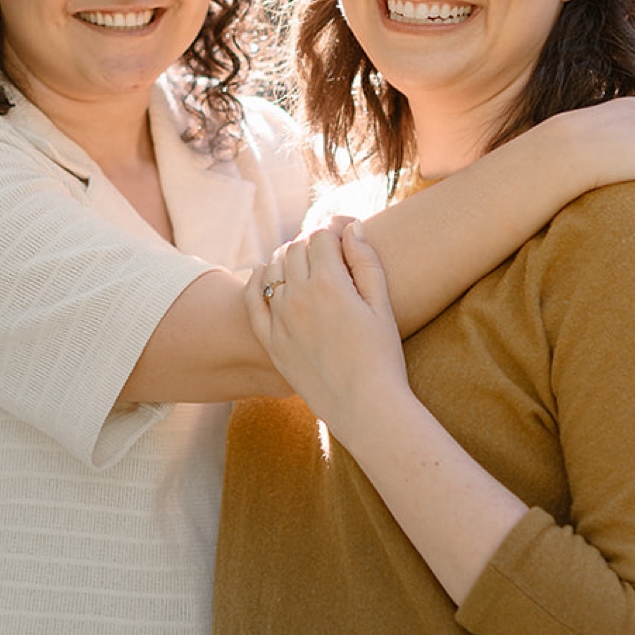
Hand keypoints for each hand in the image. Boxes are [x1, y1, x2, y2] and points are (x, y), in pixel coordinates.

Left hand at [249, 224, 408, 440]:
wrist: (365, 407)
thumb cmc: (382, 356)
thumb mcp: (381, 304)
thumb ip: (365, 260)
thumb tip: (351, 226)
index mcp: (330, 282)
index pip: (321, 236)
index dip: (335, 229)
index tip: (346, 233)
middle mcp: (298, 296)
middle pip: (296, 248)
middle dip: (313, 242)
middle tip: (329, 250)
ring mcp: (280, 319)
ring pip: (273, 268)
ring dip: (287, 257)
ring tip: (304, 261)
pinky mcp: (271, 341)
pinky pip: (252, 300)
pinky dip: (255, 280)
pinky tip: (262, 272)